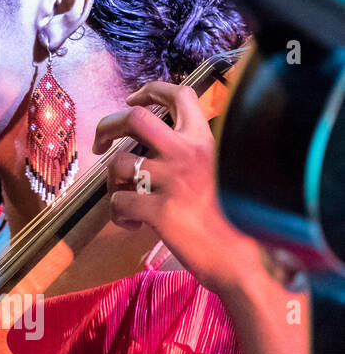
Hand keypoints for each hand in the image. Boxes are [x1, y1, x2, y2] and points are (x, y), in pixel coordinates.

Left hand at [92, 81, 261, 297]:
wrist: (252, 263)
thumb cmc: (240, 223)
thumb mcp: (226, 174)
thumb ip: (199, 159)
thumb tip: (162, 152)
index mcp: (208, 142)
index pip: (180, 96)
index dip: (152, 90)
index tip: (134, 98)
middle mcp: (188, 154)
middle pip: (133, 118)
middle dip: (107, 125)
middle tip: (100, 143)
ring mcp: (172, 181)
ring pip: (118, 164)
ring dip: (112, 182)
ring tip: (126, 199)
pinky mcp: (160, 211)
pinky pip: (117, 203)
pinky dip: (117, 214)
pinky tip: (133, 225)